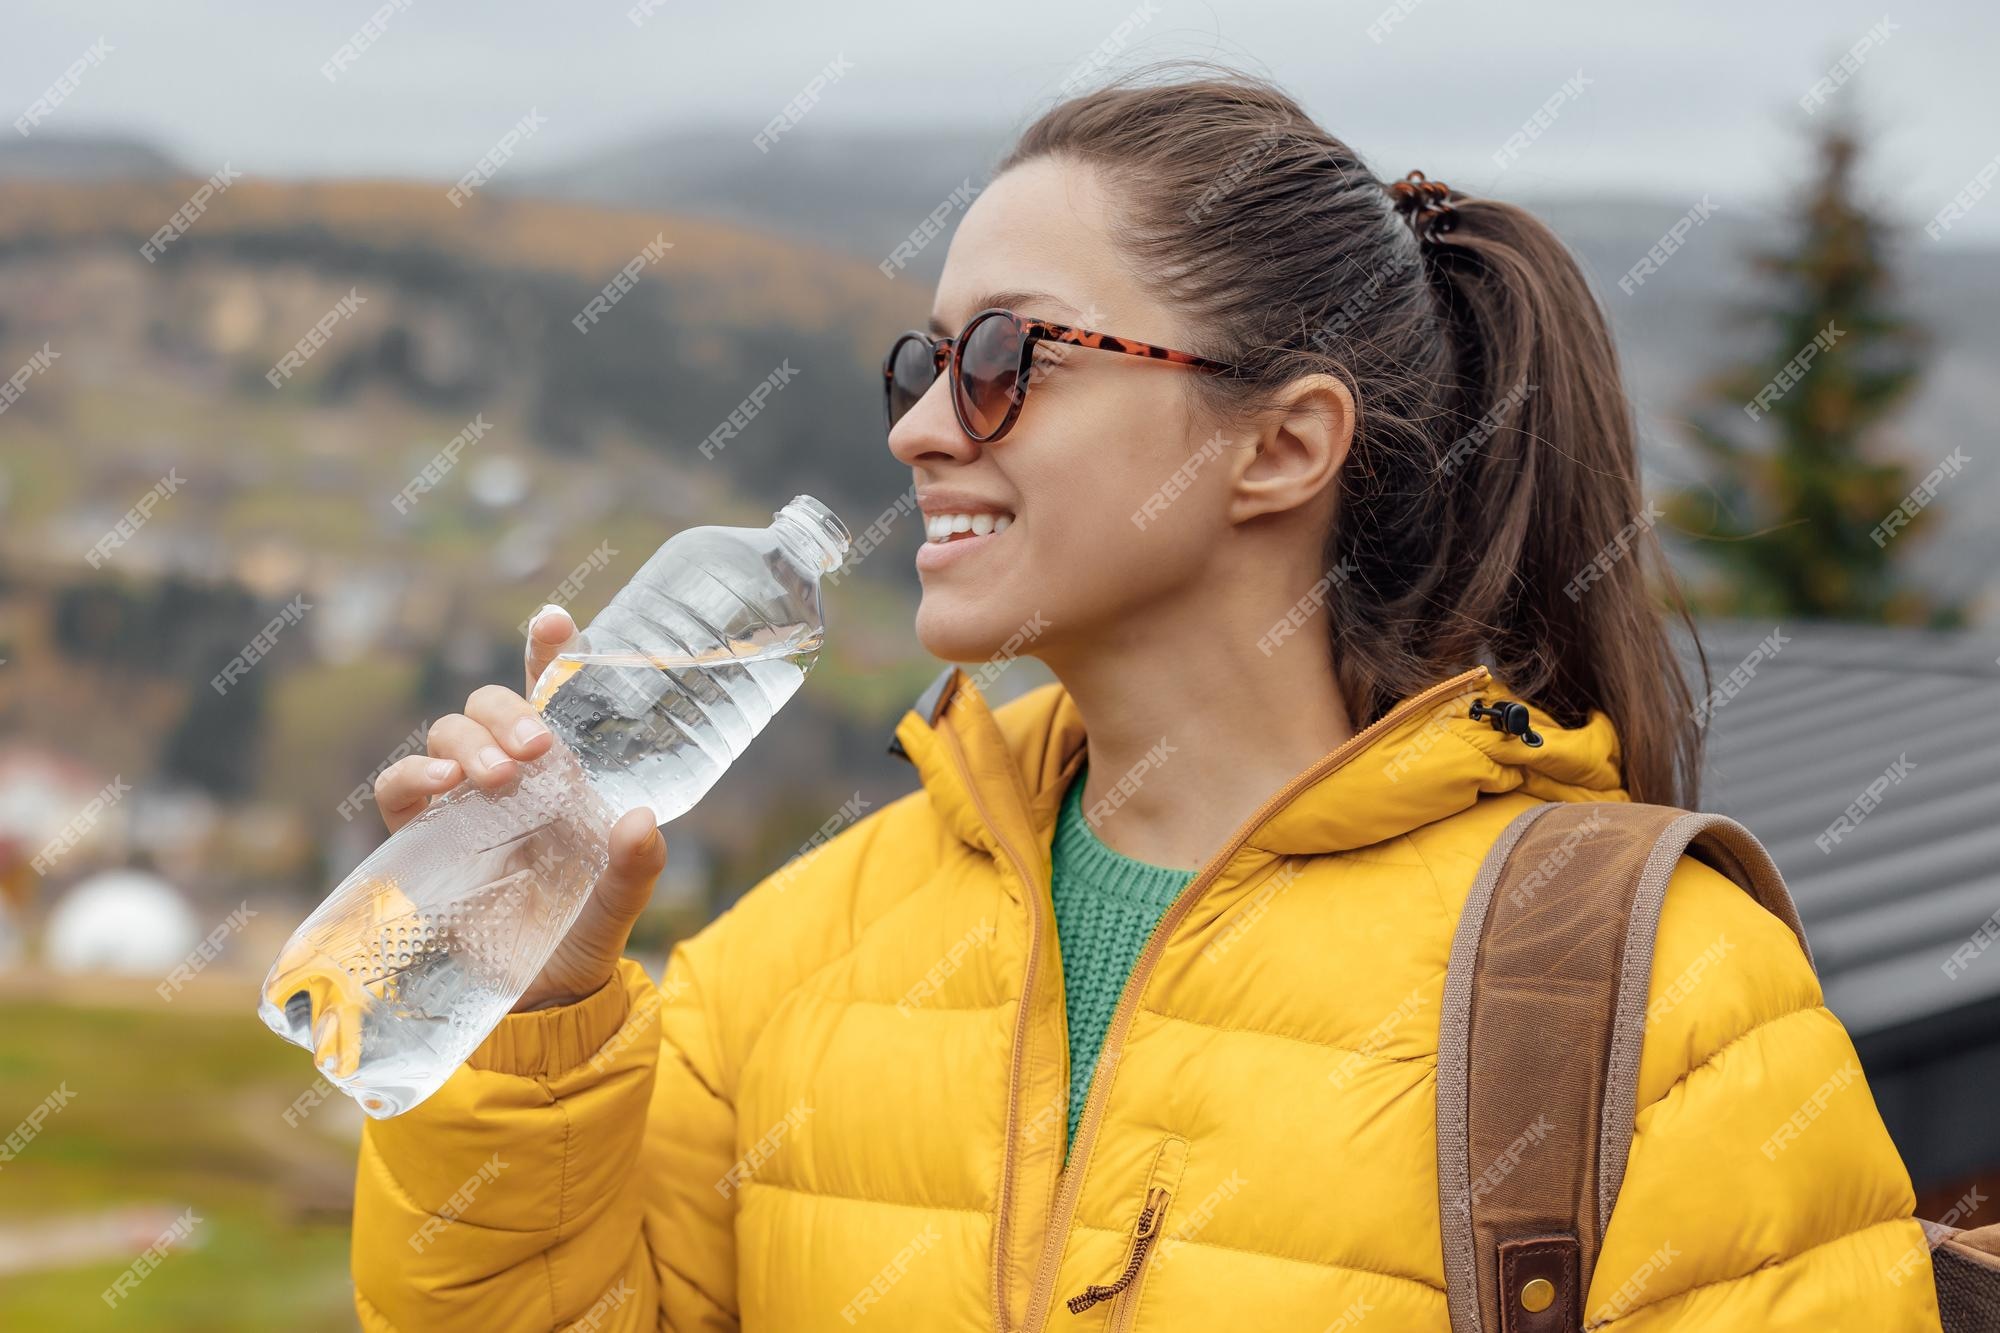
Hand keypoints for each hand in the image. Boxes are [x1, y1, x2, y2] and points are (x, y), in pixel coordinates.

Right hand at [372, 606, 667, 1011]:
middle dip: (509, 712)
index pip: (554, 699)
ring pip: (448, 734)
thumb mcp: (619, 907)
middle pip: (492, 705)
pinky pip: (400, 786)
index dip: (549, 654)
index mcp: (563, 777)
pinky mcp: (421, 837)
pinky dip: (414, 775)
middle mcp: (511, 779)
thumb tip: (642, 820)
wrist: (533, 1000)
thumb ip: (637, 868)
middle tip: (537, 751)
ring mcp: (462, 804)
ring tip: (497, 778)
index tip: (555, 621)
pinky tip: (441, 787)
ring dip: (469, 741)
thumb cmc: (580, 940)